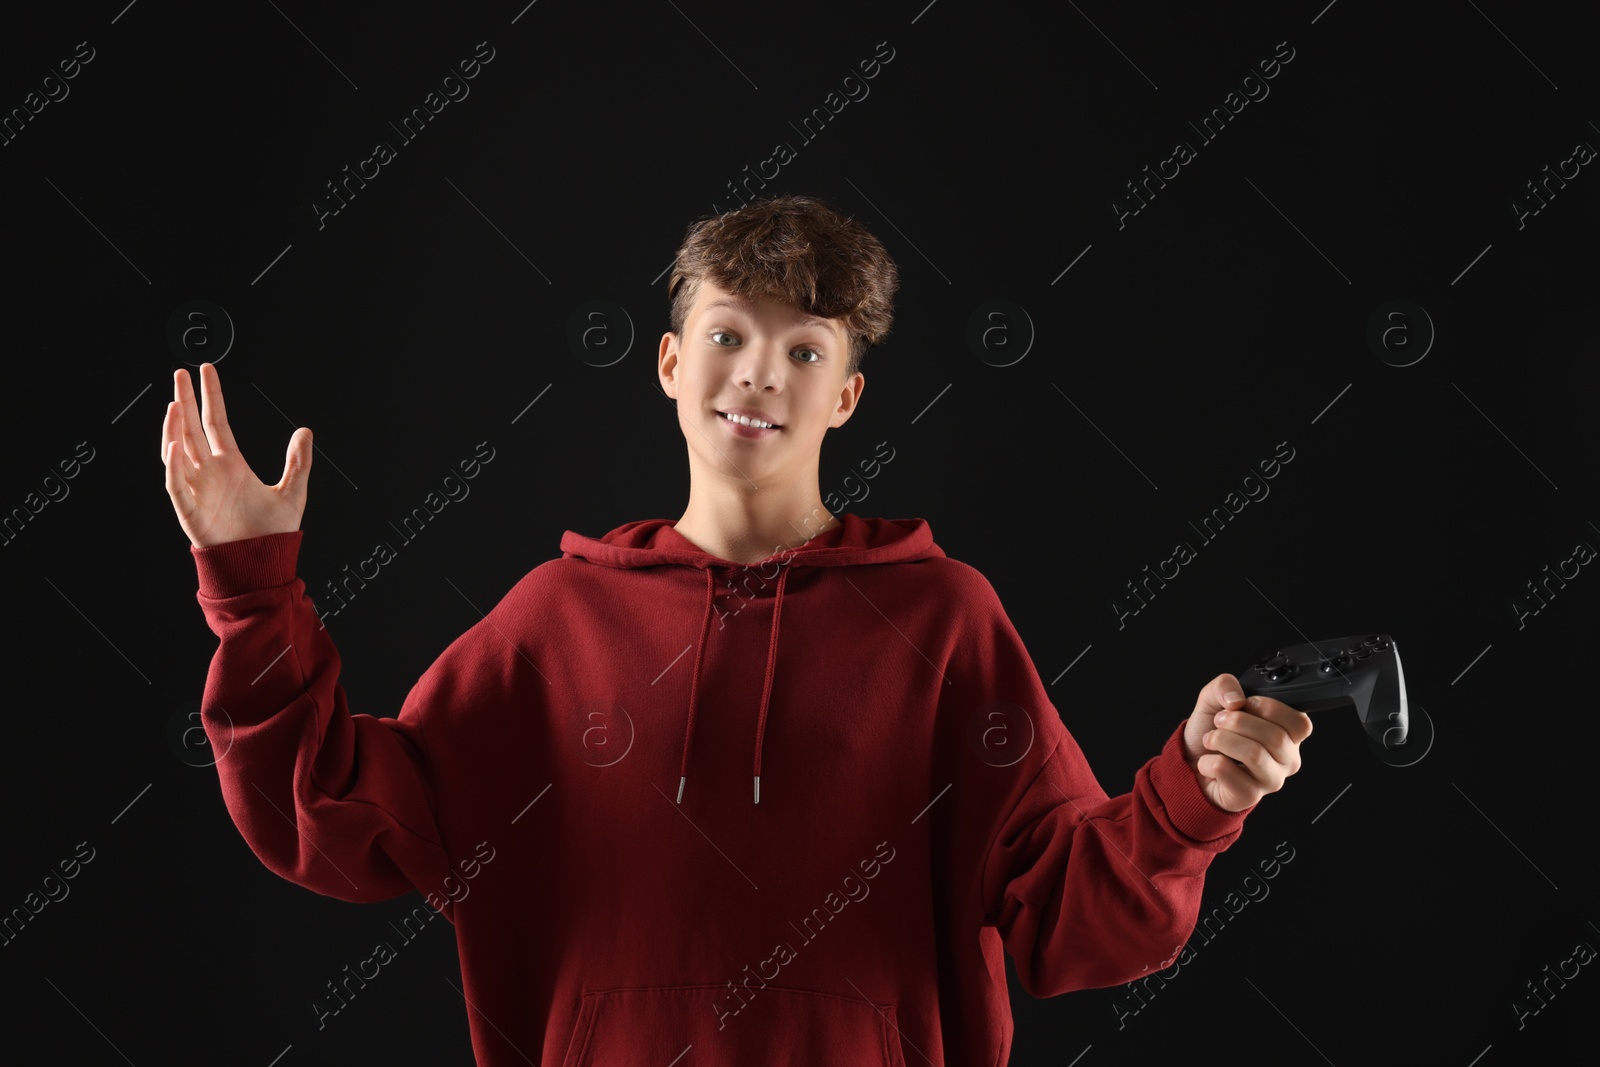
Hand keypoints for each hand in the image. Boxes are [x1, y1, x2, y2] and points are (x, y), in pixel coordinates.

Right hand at [161, 362, 312, 548]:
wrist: (262, 562)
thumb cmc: (273, 532)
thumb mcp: (293, 491)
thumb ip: (298, 461)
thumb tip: (305, 431)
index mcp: (232, 464)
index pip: (217, 422)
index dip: (211, 396)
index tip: (205, 371)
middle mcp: (210, 472)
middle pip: (192, 428)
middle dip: (185, 401)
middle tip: (180, 374)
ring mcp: (198, 488)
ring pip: (178, 451)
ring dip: (174, 427)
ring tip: (175, 403)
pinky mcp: (190, 509)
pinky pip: (176, 483)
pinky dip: (173, 465)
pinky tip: (174, 445)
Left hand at [1181, 674, 1311, 812]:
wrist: (1191, 763)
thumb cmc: (1212, 733)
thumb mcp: (1215, 699)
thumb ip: (1225, 685)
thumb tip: (1236, 698)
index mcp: (1288, 735)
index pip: (1300, 723)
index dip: (1270, 708)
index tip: (1247, 704)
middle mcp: (1286, 759)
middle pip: (1276, 737)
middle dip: (1238, 722)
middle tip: (1220, 720)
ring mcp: (1271, 780)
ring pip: (1254, 754)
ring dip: (1222, 740)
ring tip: (1211, 739)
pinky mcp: (1249, 796)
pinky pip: (1227, 771)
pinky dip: (1208, 761)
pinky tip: (1209, 763)